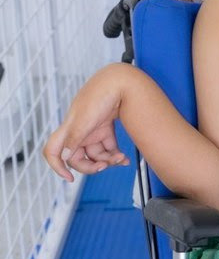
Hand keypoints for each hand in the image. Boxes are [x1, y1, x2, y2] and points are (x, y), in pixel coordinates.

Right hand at [43, 64, 131, 181]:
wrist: (121, 80)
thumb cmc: (100, 96)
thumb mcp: (85, 120)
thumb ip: (74, 140)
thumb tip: (65, 157)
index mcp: (68, 130)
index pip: (52, 152)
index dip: (56, 167)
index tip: (69, 178)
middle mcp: (78, 131)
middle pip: (78, 158)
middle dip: (91, 166)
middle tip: (106, 166)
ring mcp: (93, 129)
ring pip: (96, 154)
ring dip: (107, 160)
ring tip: (121, 159)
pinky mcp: (106, 127)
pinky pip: (108, 147)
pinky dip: (115, 154)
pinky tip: (124, 159)